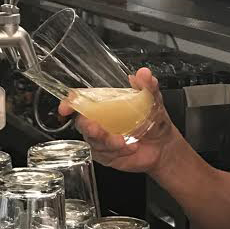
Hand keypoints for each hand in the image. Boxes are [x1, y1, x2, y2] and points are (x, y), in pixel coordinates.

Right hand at [59, 68, 180, 174]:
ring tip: (122, 141)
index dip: (70, 103)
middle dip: (88, 126)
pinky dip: (118, 151)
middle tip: (96, 127)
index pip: (80, 100)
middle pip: (82, 122)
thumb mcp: (153, 101)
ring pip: (94, 141)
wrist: (164, 145)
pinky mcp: (106, 155)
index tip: (66, 107)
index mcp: (105, 103)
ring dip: (107, 141)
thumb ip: (148, 87)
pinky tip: (130, 147)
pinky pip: (105, 154)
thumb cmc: (153, 120)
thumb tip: (144, 73)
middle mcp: (99, 120)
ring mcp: (101, 139)